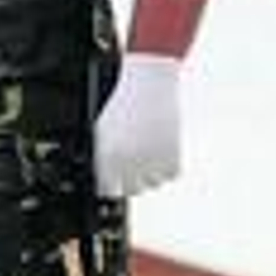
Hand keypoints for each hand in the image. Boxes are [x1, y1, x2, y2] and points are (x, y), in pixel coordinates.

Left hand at [94, 54, 182, 197]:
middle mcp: (129, 164)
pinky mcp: (173, 157)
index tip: (113, 180)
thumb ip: (102, 156)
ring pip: (152, 184)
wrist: (149, 85)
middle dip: (130, 180)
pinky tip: (160, 152)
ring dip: (150, 174)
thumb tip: (105, 176)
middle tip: (133, 165)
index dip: (111, 184)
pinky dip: (167, 168)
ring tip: (147, 154)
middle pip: (131, 190)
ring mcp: (152, 163)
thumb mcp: (102, 130)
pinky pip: (170, 176)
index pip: (108, 190)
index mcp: (107, 157)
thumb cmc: (123, 104)